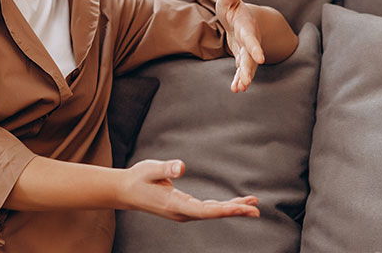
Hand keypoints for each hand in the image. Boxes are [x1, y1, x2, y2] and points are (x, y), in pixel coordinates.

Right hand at [121, 159, 259, 220]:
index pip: (204, 210)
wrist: (125, 191)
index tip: (241, 208)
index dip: (224, 209)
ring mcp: (183, 212)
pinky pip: (208, 209)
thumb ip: (165, 168)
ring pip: (212, 213)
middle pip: (213, 214)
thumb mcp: (149, 169)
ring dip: (232, 209)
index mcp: (174, 204)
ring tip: (252, 205)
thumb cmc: (138, 178)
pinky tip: (235, 204)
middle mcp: (181, 212)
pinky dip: (223, 206)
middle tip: (256, 210)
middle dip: (235, 211)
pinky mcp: (185, 209)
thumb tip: (181, 167)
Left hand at [215, 0, 266, 92]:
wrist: (243, 20)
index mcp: (247, 27)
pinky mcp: (243, 59)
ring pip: (247, 66)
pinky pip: (242, 70)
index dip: (255, 48)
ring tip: (239, 89)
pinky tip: (236, 89)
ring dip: (244, 77)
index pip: (251, 38)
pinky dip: (240, 79)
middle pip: (251, 58)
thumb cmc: (234, 9)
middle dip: (248, 70)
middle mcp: (250, 41)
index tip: (260, 59)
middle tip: (245, 82)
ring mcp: (247, 51)